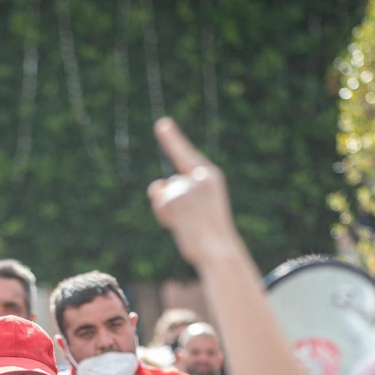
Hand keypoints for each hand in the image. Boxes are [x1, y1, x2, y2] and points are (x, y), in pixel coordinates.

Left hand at [147, 118, 240, 268]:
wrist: (218, 251)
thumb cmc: (210, 233)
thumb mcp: (198, 208)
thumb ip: (177, 193)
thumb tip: (156, 185)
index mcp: (211, 176)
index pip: (187, 155)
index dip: (173, 140)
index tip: (161, 123)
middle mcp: (200, 177)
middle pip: (172, 181)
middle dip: (170, 196)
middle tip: (188, 218)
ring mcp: (187, 186)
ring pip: (163, 193)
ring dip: (167, 210)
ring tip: (186, 224)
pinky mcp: (175, 197)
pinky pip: (159, 203)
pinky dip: (163, 216)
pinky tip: (178, 225)